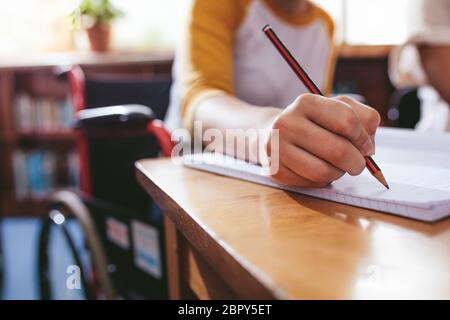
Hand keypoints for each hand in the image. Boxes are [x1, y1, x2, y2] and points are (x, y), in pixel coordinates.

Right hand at [264, 94, 380, 186]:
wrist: (274, 134)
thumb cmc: (314, 122)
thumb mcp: (338, 109)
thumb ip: (364, 118)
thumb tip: (369, 147)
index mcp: (305, 102)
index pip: (347, 121)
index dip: (363, 139)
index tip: (366, 147)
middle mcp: (286, 123)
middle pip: (338, 151)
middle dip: (357, 162)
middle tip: (358, 164)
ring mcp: (277, 148)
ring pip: (325, 171)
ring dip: (339, 173)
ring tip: (336, 166)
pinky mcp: (275, 170)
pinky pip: (311, 183)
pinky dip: (323, 181)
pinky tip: (318, 170)